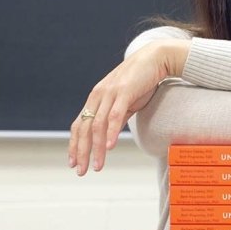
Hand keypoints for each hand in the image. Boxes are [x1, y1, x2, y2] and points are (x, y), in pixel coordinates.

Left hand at [68, 39, 189, 174]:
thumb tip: (110, 135)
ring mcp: (110, 93)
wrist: (156, 58)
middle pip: (85, 128)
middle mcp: (99, 95)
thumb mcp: (126, 100)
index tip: (74, 162)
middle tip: (81, 171)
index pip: (80, 125)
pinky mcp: (124, 92)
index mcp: (97, 97)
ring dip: (96, 148)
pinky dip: (110, 133)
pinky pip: (114, 116)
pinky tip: (109, 147)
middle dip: (81, 152)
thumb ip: (117, 115)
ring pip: (98, 125)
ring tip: (97, 165)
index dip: (74, 144)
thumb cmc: (142, 79)